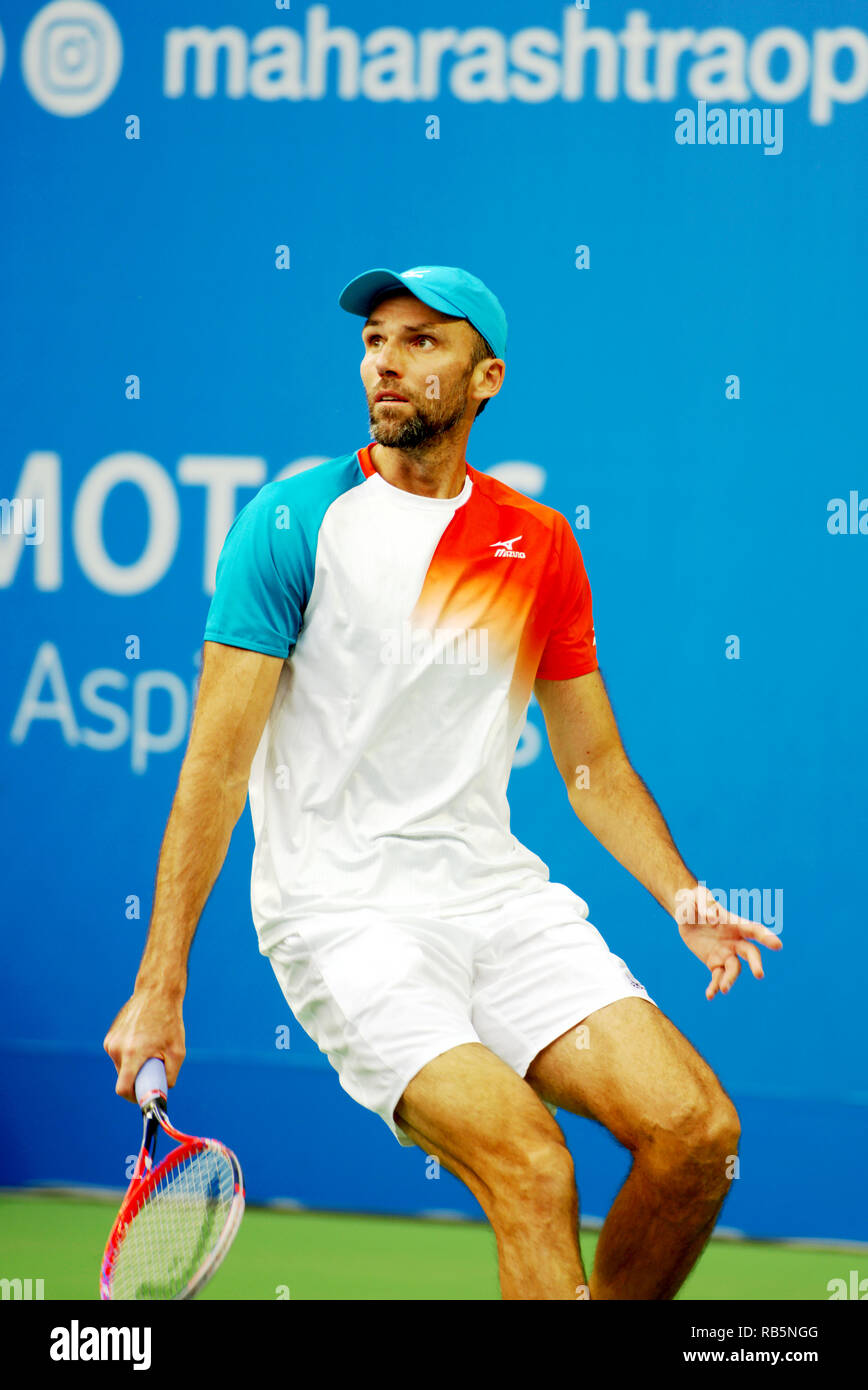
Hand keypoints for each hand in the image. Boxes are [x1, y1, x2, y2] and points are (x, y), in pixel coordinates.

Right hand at [103, 987, 185, 1101]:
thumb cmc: (170, 1021)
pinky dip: (130, 1054)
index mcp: (132, 1054)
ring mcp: (111, 1041)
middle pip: (124, 1077)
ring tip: (151, 1048)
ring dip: (134, 1065)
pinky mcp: (110, 1036)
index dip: (133, 1097)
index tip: (143, 1096)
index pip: (123, 1089)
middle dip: (137, 1078)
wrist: (156, 992)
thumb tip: (163, 1090)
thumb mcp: (178, 1051)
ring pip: (122, 1066)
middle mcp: (117, 1048)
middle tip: (154, 1069)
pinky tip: (143, 1039)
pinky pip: (120, 1054)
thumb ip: (170, 1075)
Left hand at [674, 885, 782, 999]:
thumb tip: (712, 917)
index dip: (766, 937)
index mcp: (735, 923)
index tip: (778, 945)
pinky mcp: (714, 962)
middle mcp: (735, 940)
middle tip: (759, 974)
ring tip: (724, 989)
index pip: (754, 930)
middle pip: (750, 953)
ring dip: (730, 979)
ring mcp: (726, 953)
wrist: (685, 914)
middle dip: (756, 963)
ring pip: (734, 969)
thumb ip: (704, 903)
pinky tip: (710, 995)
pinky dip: (714, 986)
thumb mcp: (695, 897)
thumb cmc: (695, 901)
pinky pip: (717, 977)